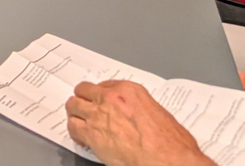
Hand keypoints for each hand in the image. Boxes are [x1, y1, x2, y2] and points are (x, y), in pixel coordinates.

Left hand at [65, 80, 210, 165]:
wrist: (166, 159)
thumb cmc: (171, 143)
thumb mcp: (160, 114)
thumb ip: (141, 109)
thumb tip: (139, 117)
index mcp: (129, 91)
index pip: (105, 85)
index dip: (101, 95)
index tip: (100, 101)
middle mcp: (110, 98)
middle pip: (85, 90)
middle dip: (84, 99)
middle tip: (85, 108)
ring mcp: (98, 114)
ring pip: (73, 105)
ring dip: (75, 113)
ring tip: (78, 121)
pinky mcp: (91, 134)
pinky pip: (73, 128)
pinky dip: (74, 133)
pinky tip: (81, 139)